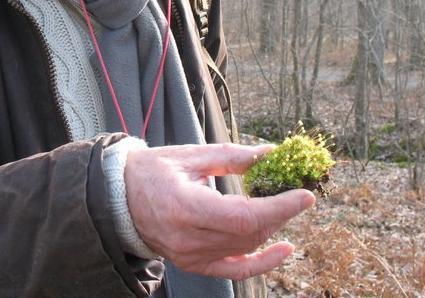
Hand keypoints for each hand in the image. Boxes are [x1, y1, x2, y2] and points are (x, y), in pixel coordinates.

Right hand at [124, 143, 314, 279]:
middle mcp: (188, 238)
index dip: (280, 208)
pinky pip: (233, 270)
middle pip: (249, 233)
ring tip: (285, 208)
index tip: (304, 195)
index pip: (245, 216)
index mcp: (186, 207)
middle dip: (280, 214)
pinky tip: (282, 251)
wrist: (120, 197)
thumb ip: (231, 156)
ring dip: (271, 229)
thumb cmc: (153, 171)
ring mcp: (190, 255)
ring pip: (245, 248)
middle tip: (297, 194)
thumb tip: (269, 154)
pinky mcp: (192, 264)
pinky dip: (260, 263)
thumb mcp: (191, 155)